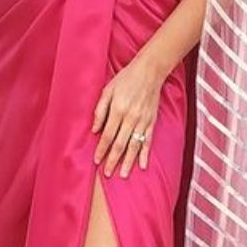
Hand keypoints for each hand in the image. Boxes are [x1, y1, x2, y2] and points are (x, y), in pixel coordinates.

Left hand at [92, 54, 163, 177]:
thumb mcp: (107, 90)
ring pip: (134, 146)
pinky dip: (145, 154)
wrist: (149, 72)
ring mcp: (143, 121)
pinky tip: (142, 165)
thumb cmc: (125, 79)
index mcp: (118, 110)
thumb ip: (100, 110)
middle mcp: (131, 118)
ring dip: (128, 161)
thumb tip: (94, 130)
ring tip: (123, 174)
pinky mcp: (152, 122)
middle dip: (113, 160)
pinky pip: (148, 141)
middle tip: (107, 174)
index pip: (108, 135)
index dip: (102, 149)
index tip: (96, 161)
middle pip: (120, 144)